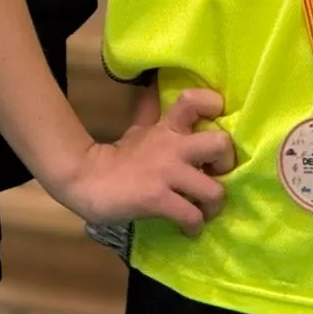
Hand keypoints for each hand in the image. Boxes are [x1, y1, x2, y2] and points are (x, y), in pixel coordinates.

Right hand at [49, 89, 235, 235]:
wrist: (86, 180)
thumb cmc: (116, 157)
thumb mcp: (138, 129)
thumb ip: (152, 112)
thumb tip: (155, 85)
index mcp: (167, 128)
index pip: (193, 101)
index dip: (212, 106)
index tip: (218, 120)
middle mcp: (172, 147)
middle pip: (220, 144)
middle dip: (226, 163)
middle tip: (216, 175)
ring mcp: (166, 174)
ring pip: (214, 190)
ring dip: (213, 205)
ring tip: (204, 210)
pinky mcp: (158, 200)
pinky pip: (191, 216)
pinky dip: (194, 226)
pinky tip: (187, 228)